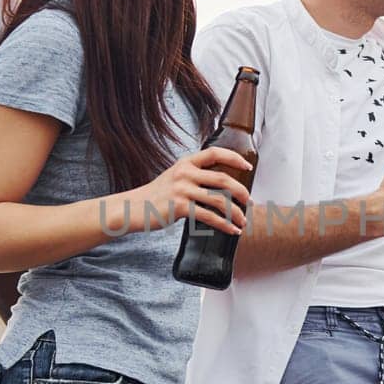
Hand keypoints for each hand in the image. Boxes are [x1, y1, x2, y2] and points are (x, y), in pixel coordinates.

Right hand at [128, 147, 251, 234]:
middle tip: (250, 202)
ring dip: (236, 212)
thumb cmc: (157, 196)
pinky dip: (225, 225)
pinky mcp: (180, 207)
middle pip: (223, 179)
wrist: (133, 208)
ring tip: (243, 221)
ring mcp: (182, 189)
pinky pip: (209, 216)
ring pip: (219, 200)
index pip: (215, 153)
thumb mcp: (174, 177)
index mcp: (186, 162)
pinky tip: (232, 230)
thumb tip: (221, 184)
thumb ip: (193, 175)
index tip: (248, 166)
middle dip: (241, 191)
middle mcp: (185, 173)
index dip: (234, 158)